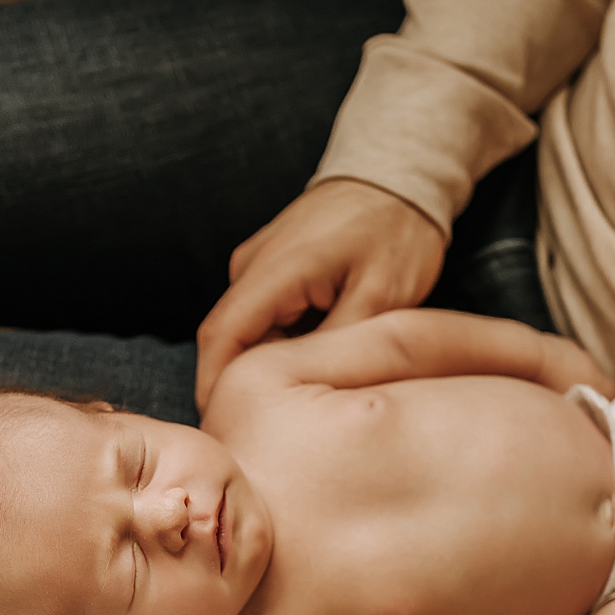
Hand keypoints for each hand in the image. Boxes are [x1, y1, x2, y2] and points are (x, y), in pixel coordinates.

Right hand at [196, 180, 445, 409]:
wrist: (399, 176)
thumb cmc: (398, 231)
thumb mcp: (383, 296)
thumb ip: (339, 344)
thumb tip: (308, 394)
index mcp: (275, 269)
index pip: (221, 338)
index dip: (215, 390)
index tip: (226, 434)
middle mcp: (252, 265)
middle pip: (226, 341)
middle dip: (237, 388)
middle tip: (266, 437)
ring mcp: (257, 264)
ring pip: (245, 333)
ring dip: (261, 368)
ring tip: (291, 410)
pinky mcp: (269, 268)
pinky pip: (260, 318)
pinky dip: (275, 347)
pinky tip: (306, 370)